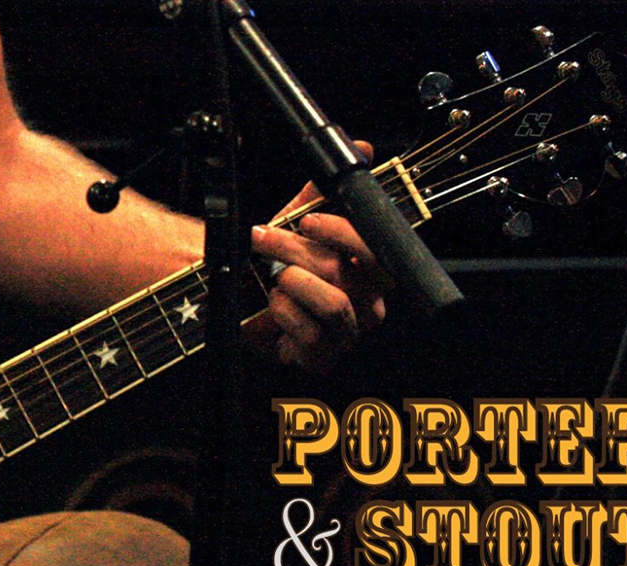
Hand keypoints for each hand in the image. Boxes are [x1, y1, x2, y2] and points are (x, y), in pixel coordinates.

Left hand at [247, 142, 389, 372]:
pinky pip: (310, 333)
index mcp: (372, 270)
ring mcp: (349, 333)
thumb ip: (324, 192)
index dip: (342, 233)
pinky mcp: (325, 358)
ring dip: (290, 283)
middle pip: (346, 272)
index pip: (377, 250)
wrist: (249, 310)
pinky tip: (272, 305)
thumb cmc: (281, 270)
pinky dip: (283, 313)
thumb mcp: (299, 225)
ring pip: (332, 302)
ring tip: (271, 279)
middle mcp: (369, 303)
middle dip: (296, 250)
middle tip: (262, 238)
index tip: (306, 221)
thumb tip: (359, 147)